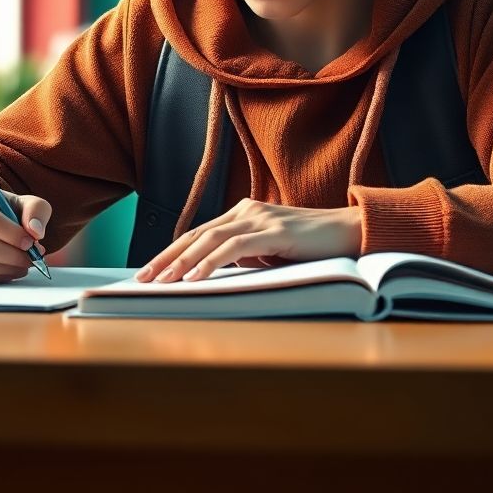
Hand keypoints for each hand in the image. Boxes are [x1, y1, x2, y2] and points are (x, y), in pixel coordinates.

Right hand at [0, 181, 50, 285]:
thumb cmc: (0, 211)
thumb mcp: (20, 202)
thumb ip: (35, 210)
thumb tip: (35, 231)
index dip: (10, 233)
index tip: (31, 242)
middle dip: (10, 255)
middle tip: (31, 258)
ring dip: (3, 269)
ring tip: (22, 265)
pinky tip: (7, 273)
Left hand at [134, 199, 362, 282]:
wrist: (350, 232)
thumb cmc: (312, 246)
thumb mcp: (271, 250)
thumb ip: (245, 254)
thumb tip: (217, 271)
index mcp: (243, 213)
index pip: (198, 233)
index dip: (171, 251)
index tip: (150, 271)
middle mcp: (247, 210)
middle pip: (196, 234)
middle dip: (166, 257)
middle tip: (142, 279)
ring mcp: (260, 218)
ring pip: (209, 239)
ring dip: (181, 262)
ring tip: (161, 282)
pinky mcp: (274, 231)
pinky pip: (234, 248)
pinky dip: (210, 263)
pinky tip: (195, 278)